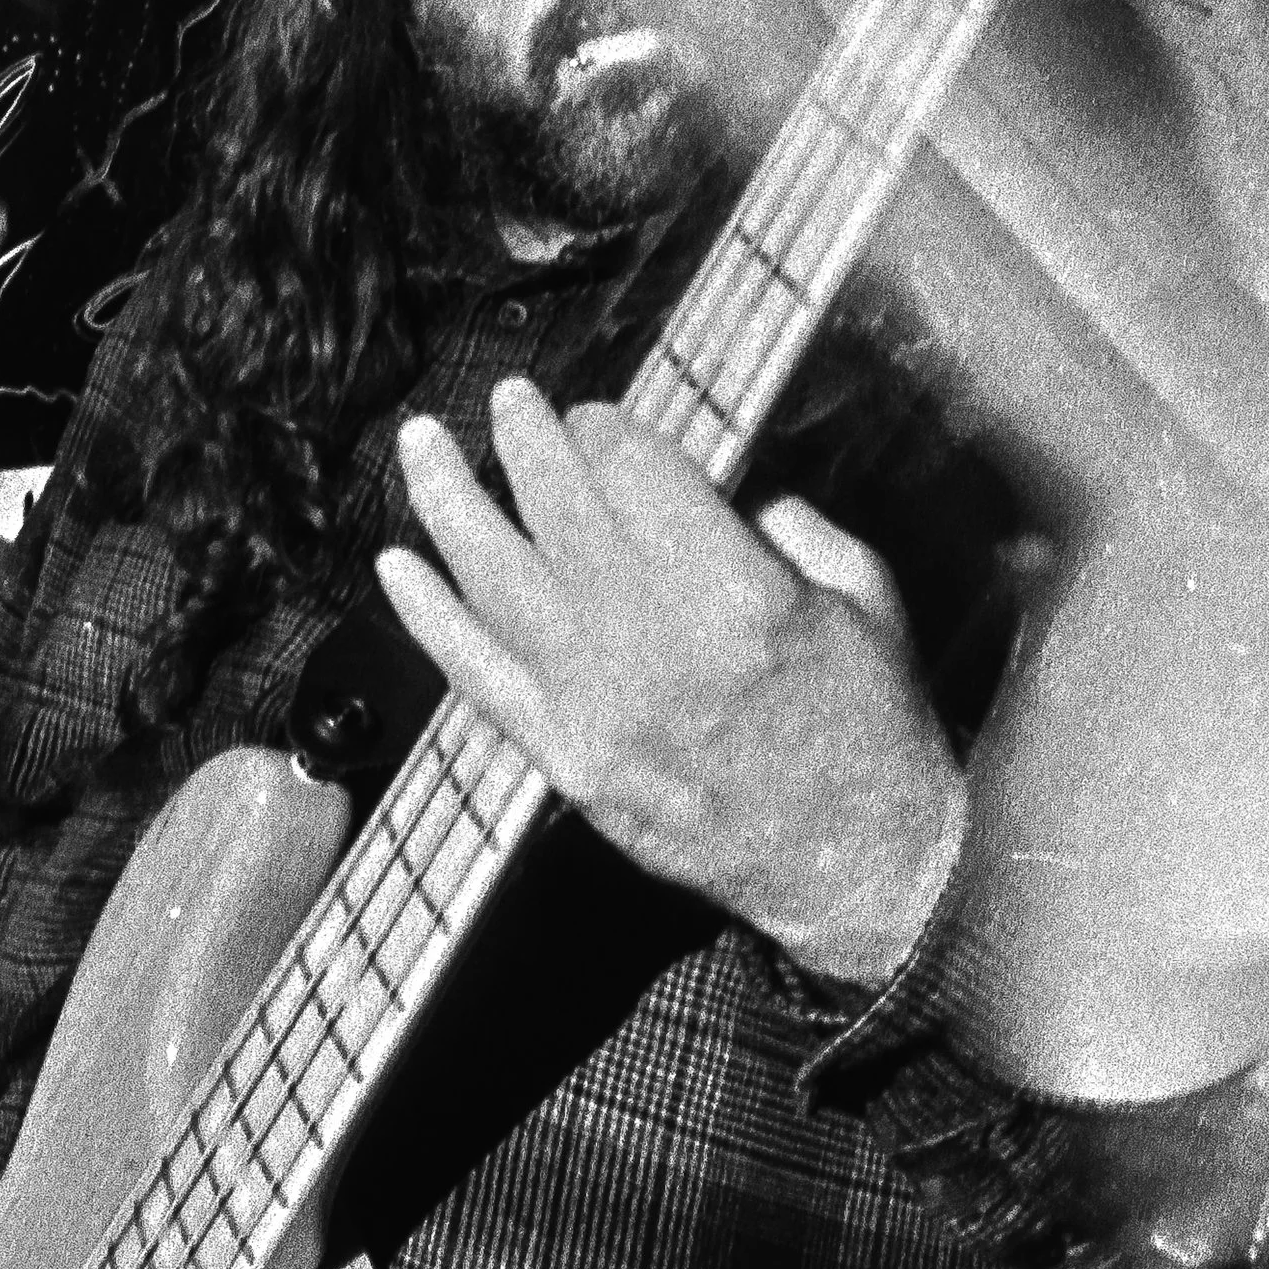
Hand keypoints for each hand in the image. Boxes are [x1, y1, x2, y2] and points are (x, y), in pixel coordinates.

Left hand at [376, 378, 965, 988]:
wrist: (856, 867)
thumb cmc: (872, 727)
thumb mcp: (863, 596)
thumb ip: (789, 526)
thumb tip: (718, 489)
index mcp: (738, 592)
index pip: (636, 474)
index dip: (607, 430)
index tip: (598, 417)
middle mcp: (655, 643)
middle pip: (559, 510)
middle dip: (525, 441)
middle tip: (507, 401)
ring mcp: (598, 705)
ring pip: (496, 579)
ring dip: (449, 502)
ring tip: (421, 446)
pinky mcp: (567, 757)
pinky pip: (477, 674)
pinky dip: (428, 616)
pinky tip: (396, 567)